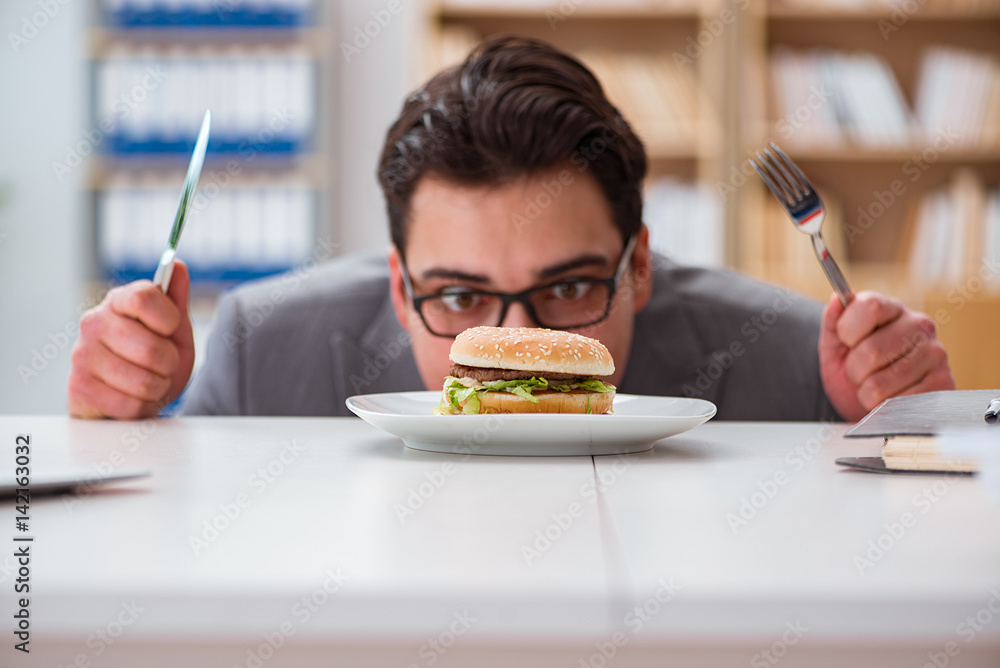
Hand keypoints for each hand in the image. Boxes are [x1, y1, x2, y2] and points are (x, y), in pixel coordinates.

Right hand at [68, 261, 194, 418]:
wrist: (130, 396)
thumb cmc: (153, 359)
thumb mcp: (172, 329)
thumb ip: (175, 299)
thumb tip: (177, 265)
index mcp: (118, 301)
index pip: (144, 297)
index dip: (168, 319)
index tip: (170, 330)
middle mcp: (94, 323)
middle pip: (152, 348)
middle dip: (169, 364)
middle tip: (163, 366)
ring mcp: (82, 355)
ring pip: (144, 381)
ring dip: (158, 388)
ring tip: (149, 383)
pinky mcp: (79, 388)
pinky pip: (130, 405)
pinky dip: (143, 407)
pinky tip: (134, 398)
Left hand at [818, 291, 954, 421]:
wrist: (872, 405)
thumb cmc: (854, 369)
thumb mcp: (835, 345)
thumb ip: (833, 321)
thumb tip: (837, 299)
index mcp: (892, 309)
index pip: (870, 306)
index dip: (848, 330)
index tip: (846, 342)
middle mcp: (920, 326)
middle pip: (871, 351)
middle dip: (854, 370)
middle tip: (860, 372)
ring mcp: (936, 354)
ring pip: (879, 384)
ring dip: (866, 393)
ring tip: (875, 386)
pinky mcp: (944, 384)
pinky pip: (897, 405)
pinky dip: (884, 408)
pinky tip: (891, 400)